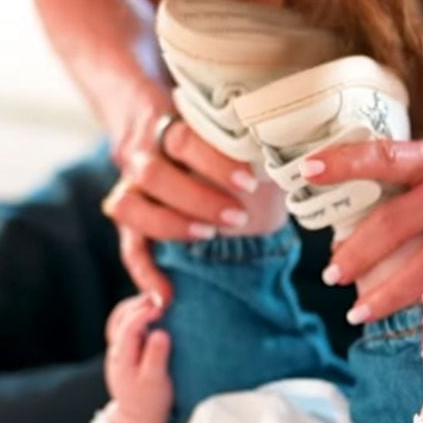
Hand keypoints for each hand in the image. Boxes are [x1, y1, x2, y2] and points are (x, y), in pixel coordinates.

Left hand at [104, 294, 172, 422]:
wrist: (138, 418)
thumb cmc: (150, 401)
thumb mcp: (155, 382)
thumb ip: (156, 357)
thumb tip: (161, 332)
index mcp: (122, 358)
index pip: (128, 327)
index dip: (143, 313)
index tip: (162, 306)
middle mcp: (116, 349)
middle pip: (120, 317)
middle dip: (139, 303)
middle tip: (162, 296)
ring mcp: (119, 347)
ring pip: (120, 317)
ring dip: (136, 304)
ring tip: (157, 299)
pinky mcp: (125, 346)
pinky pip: (125, 321)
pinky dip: (136, 311)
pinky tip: (151, 308)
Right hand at [107, 90, 258, 304]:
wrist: (171, 140)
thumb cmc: (215, 139)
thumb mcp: (231, 133)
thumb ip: (250, 142)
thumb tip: (293, 154)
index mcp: (168, 127)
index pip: (182, 139)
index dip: (214, 162)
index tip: (249, 182)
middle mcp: (142, 155)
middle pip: (152, 174)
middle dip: (197, 198)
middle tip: (238, 218)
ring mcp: (130, 187)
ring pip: (128, 206)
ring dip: (170, 224)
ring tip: (207, 236)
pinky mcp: (130, 220)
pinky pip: (128, 247)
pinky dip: (144, 272)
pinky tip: (165, 295)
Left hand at [306, 117, 422, 320]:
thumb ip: (417, 175)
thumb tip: (360, 197)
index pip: (386, 156)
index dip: (345, 162)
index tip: (306, 169)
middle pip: (395, 224)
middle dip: (355, 255)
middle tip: (329, 275)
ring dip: (388, 295)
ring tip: (358, 312)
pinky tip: (421, 332)